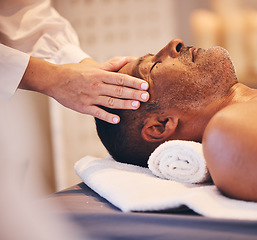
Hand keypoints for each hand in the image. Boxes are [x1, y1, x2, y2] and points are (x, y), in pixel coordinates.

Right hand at [20, 56, 148, 123]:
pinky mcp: (84, 107)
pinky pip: (97, 113)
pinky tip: (117, 120)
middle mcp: (96, 86)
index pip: (120, 78)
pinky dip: (107, 116)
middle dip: (133, 94)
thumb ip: (112, 64)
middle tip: (147, 97)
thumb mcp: (93, 65)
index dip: (133, 82)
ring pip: (110, 102)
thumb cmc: (75, 71)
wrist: (53, 80)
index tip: (145, 85)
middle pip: (118, 90)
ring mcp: (90, 97)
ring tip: (136, 106)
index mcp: (100, 75)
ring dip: (124, 104)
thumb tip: (128, 59)